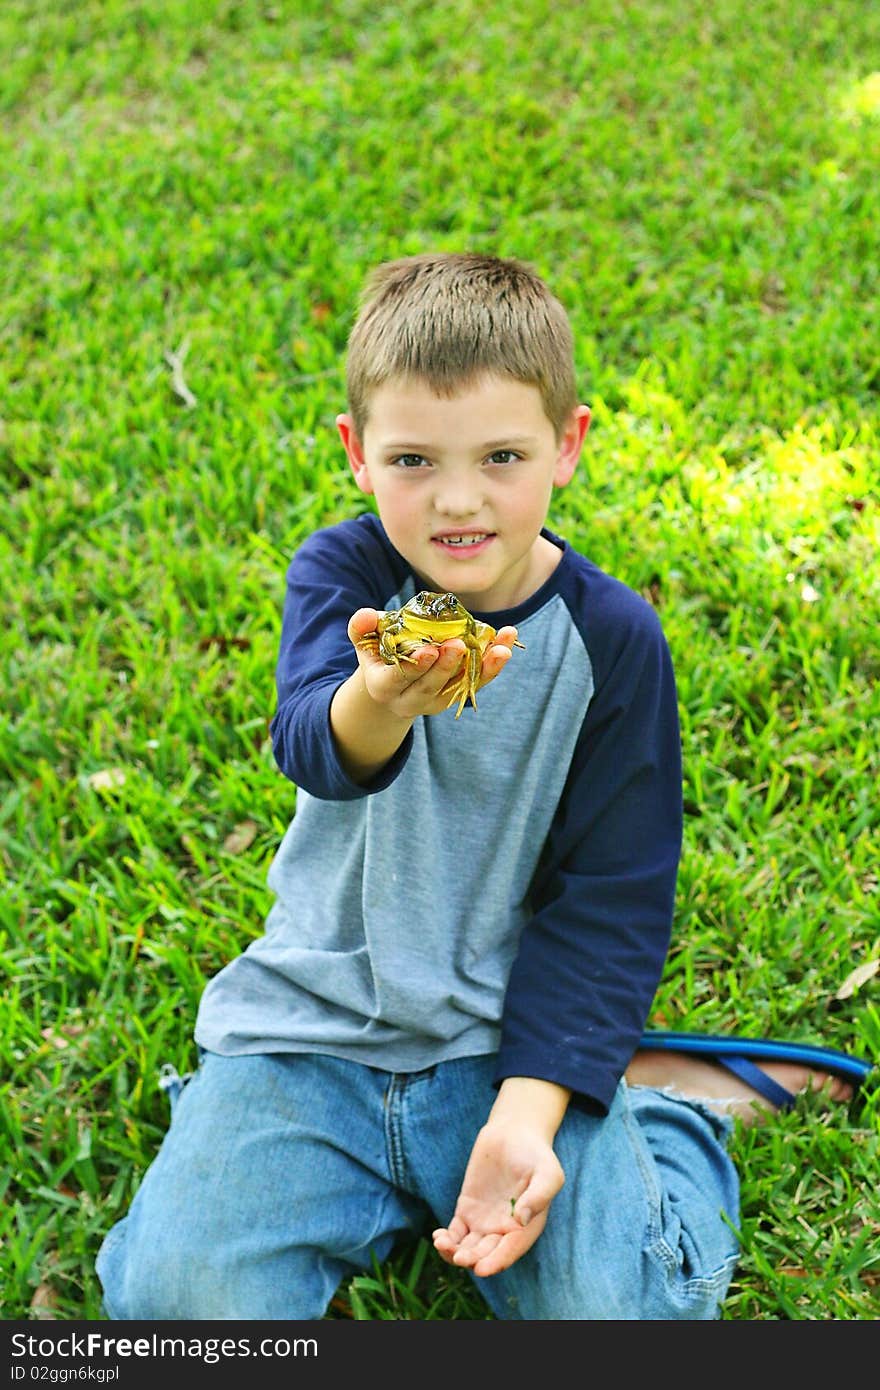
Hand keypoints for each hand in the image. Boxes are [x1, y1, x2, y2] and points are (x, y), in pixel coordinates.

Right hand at [347, 608, 519, 720]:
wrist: (393, 682)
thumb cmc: (378, 654)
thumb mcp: (365, 641)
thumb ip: (362, 628)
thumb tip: (366, 615)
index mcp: (383, 686)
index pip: (399, 679)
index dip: (416, 666)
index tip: (431, 650)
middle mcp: (410, 699)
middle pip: (431, 685)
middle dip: (447, 666)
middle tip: (459, 644)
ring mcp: (436, 700)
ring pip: (460, 686)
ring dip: (484, 668)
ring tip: (501, 648)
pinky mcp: (456, 695)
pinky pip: (477, 682)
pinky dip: (493, 664)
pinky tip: (506, 644)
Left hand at [432, 1117, 564, 1277]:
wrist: (514, 1133)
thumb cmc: (536, 1154)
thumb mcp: (548, 1172)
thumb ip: (539, 1195)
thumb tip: (521, 1219)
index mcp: (526, 1228)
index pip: (509, 1251)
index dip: (495, 1262)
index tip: (481, 1269)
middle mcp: (504, 1230)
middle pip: (485, 1255)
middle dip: (472, 1260)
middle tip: (459, 1256)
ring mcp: (484, 1222)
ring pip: (467, 1248)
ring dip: (454, 1253)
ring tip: (443, 1244)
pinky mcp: (467, 1209)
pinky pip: (455, 1232)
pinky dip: (447, 1239)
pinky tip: (439, 1237)